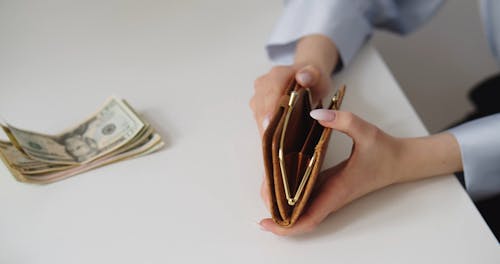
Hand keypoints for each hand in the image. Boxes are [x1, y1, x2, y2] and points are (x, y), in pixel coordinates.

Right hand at [250, 34, 338, 136]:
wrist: (308, 78)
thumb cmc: (314, 79)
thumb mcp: (319, 75)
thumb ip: (312, 74)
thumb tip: (303, 77)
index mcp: (278, 74)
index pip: (270, 92)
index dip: (269, 108)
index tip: (269, 123)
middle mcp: (264, 84)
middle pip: (261, 107)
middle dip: (267, 125)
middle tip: (275, 145)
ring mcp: (258, 95)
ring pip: (258, 115)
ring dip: (265, 130)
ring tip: (276, 147)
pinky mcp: (257, 105)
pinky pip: (259, 120)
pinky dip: (266, 130)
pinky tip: (274, 142)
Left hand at [260, 110, 462, 235]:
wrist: (401, 161)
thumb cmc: (385, 150)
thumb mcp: (366, 130)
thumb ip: (342, 120)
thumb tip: (315, 114)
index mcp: (338, 189)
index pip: (309, 218)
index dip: (287, 226)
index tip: (267, 223)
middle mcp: (331, 195)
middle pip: (300, 217)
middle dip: (278, 218)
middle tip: (258, 210)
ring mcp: (330, 192)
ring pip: (302, 209)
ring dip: (283, 208)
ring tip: (263, 194)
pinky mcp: (330, 185)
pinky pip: (307, 197)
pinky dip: (292, 197)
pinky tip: (278, 184)